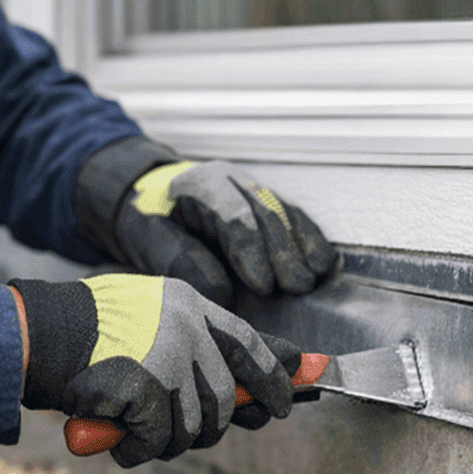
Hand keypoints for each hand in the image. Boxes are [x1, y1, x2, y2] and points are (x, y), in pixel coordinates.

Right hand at [9, 275, 299, 466]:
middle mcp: (186, 327)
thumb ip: (189, 343)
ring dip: (166, 440)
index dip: (273, 374)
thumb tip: (246, 390)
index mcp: (188, 303)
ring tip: (136, 429)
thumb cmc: (85, 332)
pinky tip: (117, 435)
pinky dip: (138, 448)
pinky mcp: (147, 387)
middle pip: (224, 395)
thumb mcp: (146, 318)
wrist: (36, 332)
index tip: (288, 398)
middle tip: (194, 434)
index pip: (247, 342)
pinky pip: (158, 439)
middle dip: (214, 424)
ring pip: (193, 424)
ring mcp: (169, 357)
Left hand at [76, 138, 338, 307]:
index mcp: (201, 184)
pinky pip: (295, 217)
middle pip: (267, 213)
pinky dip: (311, 239)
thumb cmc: (149, 221)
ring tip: (316, 277)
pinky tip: (324, 262)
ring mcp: (253, 189)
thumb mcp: (150, 240)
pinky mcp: (266, 202)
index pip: (233, 215)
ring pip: (287, 212)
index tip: (264, 286)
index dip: (252, 250)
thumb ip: (181, 261)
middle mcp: (234, 181)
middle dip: (285, 252)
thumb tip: (222, 292)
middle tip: (297, 287)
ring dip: (305, 245)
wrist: (147, 194)